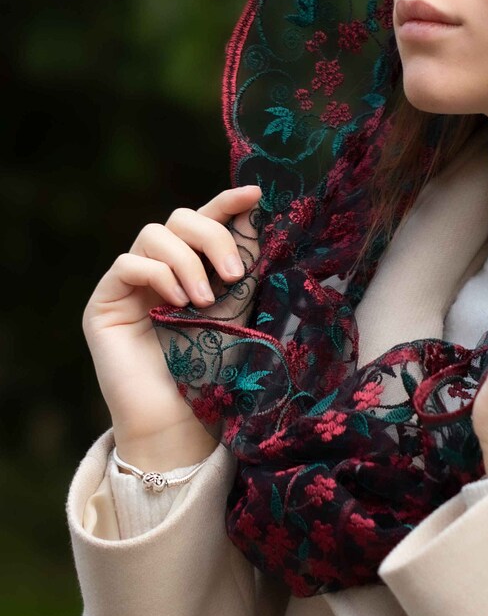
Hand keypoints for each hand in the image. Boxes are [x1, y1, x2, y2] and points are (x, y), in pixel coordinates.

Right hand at [82, 185, 262, 467]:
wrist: (183, 421)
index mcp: (194, 268)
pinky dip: (157, 275)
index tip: (255, 195)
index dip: (227, 202)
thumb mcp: (238, 309)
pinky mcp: (104, 303)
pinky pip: (127, 263)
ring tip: (204, 302)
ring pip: (154, 235)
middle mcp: (160, 270)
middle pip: (179, 219)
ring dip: (187, 262)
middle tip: (235, 275)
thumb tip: (255, 212)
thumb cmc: (214, 372)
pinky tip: (176, 304)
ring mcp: (130, 284)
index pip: (205, 221)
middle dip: (212, 237)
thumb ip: (242, 264)